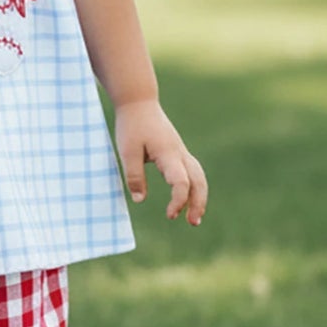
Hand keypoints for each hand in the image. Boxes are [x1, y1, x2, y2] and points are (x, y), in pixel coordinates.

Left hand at [114, 98, 207, 226]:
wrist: (138, 102)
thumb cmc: (132, 126)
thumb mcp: (127, 151)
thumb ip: (134, 176)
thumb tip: (140, 200)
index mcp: (168, 153)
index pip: (181, 181)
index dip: (178, 201)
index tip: (169, 216)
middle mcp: (180, 153)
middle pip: (198, 181)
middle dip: (198, 203)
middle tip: (193, 223)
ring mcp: (181, 152)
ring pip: (199, 177)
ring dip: (199, 197)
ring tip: (194, 218)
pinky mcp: (177, 152)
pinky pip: (192, 172)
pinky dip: (194, 188)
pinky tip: (187, 201)